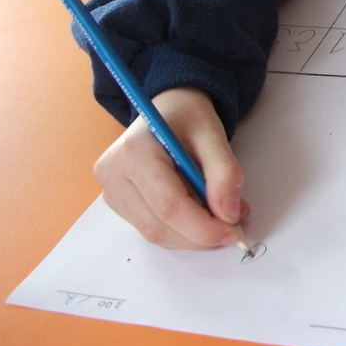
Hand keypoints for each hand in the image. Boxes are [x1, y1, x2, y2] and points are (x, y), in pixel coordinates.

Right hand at [93, 87, 248, 248]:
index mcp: (134, 152)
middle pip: (159, 226)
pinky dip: (181, 229)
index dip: (203, 228)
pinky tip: (199, 212)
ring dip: (192, 235)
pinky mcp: (117, 203)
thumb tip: (228, 215)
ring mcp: (111, 191)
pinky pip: (152, 228)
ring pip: (155, 233)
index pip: (169, 206)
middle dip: (200, 234)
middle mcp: (113, 174)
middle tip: (234, 227)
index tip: (234, 233)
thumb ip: (225, 173)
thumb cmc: (189, 118)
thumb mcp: (214, 135)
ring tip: (220, 215)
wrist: (169, 110)